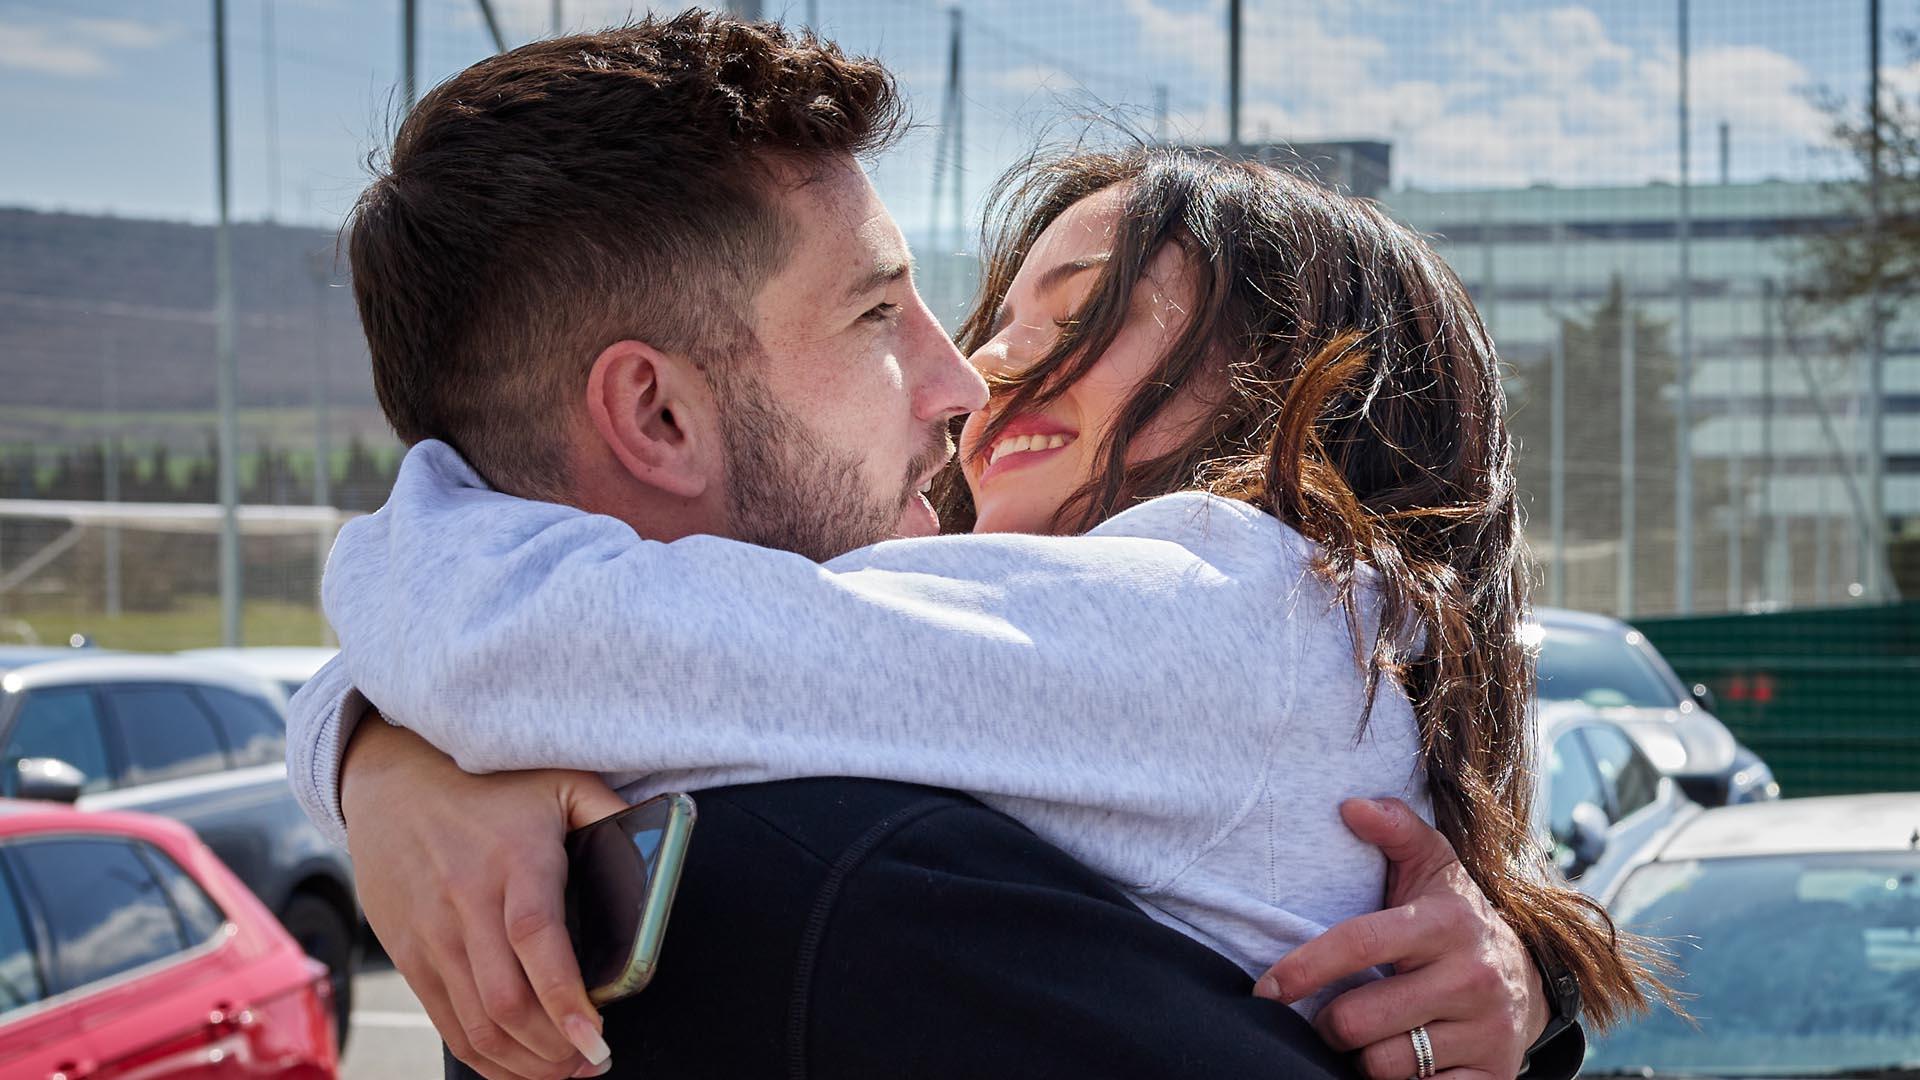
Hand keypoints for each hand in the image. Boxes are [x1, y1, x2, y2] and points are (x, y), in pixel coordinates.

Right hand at [341, 719, 629, 1079]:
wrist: (393, 782)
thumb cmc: (489, 785)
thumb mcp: (559, 782)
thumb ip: (612, 812)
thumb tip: (664, 840)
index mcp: (514, 862)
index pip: (536, 940)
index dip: (565, 998)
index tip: (596, 1037)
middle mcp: (466, 903)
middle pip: (506, 1000)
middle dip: (554, 1048)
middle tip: (593, 1062)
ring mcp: (432, 935)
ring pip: (476, 1024)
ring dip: (524, 1063)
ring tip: (565, 1071)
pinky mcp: (408, 956)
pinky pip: (446, 1023)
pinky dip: (484, 1056)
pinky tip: (518, 1065)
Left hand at [1254, 798, 1547, 1079]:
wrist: (1532, 976)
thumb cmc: (1456, 916)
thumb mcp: (1433, 865)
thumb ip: (1394, 829)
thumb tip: (1349, 805)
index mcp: (1446, 923)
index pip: (1359, 944)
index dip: (1304, 968)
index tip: (1266, 989)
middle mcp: (1472, 977)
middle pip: (1358, 1020)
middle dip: (1329, 1024)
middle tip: (1331, 1017)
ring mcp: (1486, 1031)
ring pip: (1384, 1065)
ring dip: (1362, 1057)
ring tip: (1371, 1036)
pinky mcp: (1494, 1075)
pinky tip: (1404, 1062)